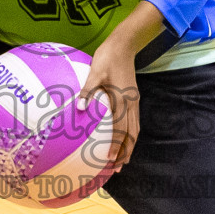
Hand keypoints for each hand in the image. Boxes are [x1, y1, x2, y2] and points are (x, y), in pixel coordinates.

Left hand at [78, 38, 139, 169]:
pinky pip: (133, 122)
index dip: (117, 145)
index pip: (121, 129)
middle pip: (132, 134)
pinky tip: (123, 139)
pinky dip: (130, 135)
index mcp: (123, 100)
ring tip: (122, 160)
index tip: (110, 159)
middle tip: (117, 168)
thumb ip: (87, 90)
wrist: (124, 45)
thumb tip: (79, 107)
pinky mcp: (133, 98)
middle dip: (126, 152)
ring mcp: (134, 101)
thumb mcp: (95, 71)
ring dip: (130, 146)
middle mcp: (131, 104)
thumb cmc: (107, 57)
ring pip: (135, 129)